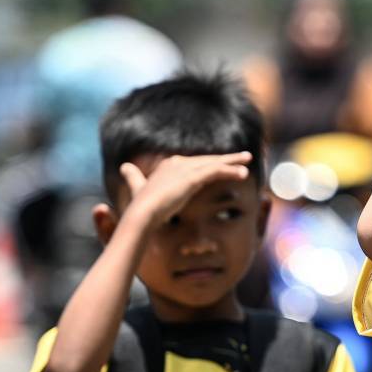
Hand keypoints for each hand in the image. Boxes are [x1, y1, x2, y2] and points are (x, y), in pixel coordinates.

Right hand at [120, 152, 251, 226]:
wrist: (141, 215)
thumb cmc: (140, 207)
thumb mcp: (138, 187)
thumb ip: (134, 178)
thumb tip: (123, 167)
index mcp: (168, 166)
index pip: (195, 162)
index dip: (211, 162)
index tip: (223, 162)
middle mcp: (177, 163)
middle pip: (208, 159)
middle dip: (227, 158)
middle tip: (244, 156)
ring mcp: (185, 169)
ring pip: (215, 163)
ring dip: (233, 161)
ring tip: (249, 161)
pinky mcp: (192, 178)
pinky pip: (216, 171)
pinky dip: (230, 170)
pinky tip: (243, 173)